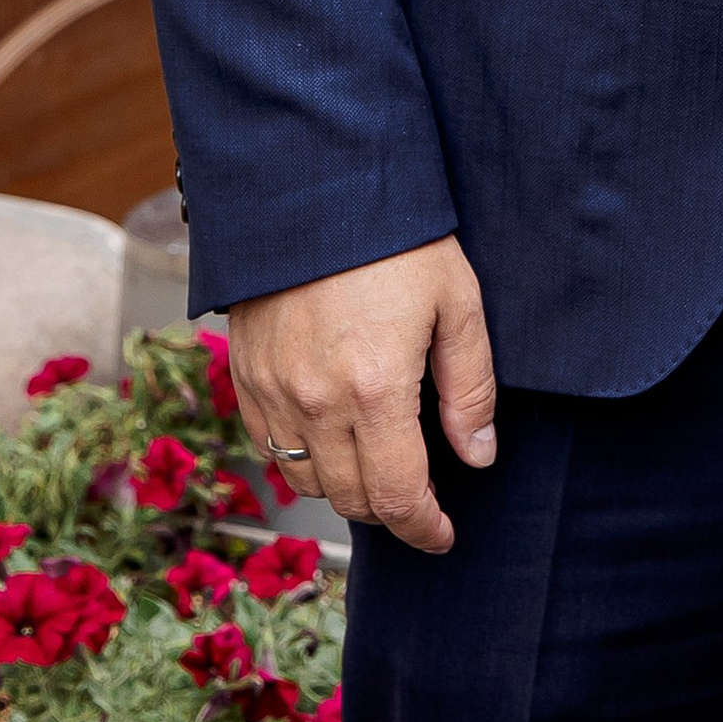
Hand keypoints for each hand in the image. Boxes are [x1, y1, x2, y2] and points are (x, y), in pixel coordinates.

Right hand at [229, 236, 494, 553]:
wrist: (315, 186)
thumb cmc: (397, 239)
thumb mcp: (457, 302)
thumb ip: (469, 388)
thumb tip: (477, 456)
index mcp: (376, 390)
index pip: (398, 496)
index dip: (424, 528)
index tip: (442, 535)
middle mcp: (317, 404)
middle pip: (350, 499)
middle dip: (389, 509)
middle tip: (417, 496)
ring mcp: (273, 392)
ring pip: (305, 481)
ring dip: (344, 486)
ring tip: (376, 462)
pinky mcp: (245, 375)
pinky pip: (268, 447)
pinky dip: (299, 457)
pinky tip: (329, 434)